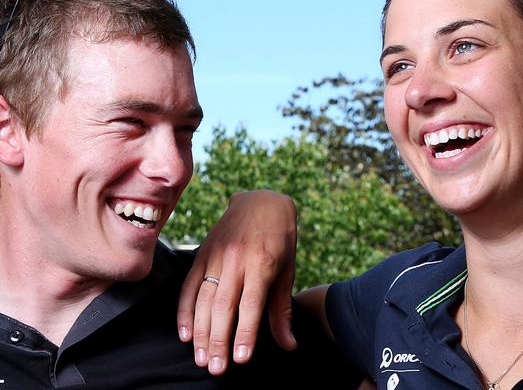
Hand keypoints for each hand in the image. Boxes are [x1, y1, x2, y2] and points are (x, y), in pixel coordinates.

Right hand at [176, 190, 297, 374]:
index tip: (240, 359)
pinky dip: (184, 310)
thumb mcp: (288, 270)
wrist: (262, 201)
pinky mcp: (202, 253)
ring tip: (201, 358)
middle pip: (223, 306)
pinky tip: (185, 333)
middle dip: (218, 340)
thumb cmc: (281, 239)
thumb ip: (282, 309)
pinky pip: (189, 285)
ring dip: (200, 331)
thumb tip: (289, 345)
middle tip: (215, 368)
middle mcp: (236, 259)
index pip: (251, 304)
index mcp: (262, 263)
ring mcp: (216, 255)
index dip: (245, 332)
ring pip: (203, 298)